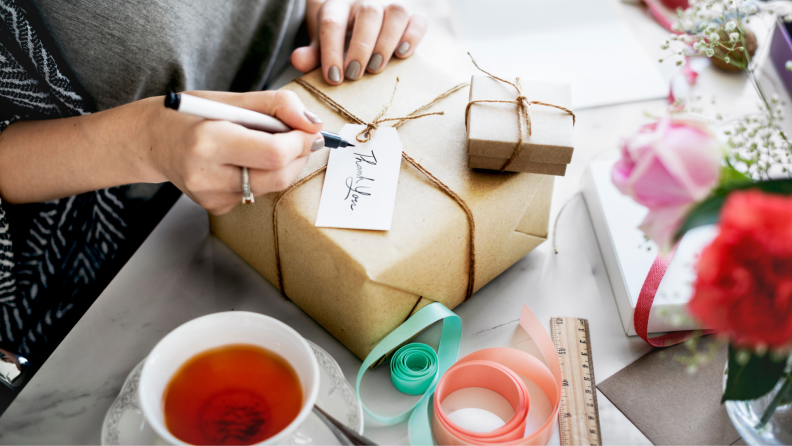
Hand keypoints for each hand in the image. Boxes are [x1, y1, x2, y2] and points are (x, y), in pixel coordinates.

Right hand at [145, 90, 323, 214]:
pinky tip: (242, 161)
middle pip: (279, 176)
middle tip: (300, 137)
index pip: (274, 153)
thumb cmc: (189, 115)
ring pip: (272, 186)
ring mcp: (211, 196)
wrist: (150, 141)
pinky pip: (256, 193)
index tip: (308, 129)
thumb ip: (277, 106)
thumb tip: (314, 125)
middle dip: (299, 156)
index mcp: (209, 141)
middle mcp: (207, 175)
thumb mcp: (230, 98)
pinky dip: (262, 175)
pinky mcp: (216, 207)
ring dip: (283, 165)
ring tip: (265, 143)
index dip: (300, 142)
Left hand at [291, 0, 426, 84]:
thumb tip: (298, 61)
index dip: (331, 51)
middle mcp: (364, 0)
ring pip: (396, 13)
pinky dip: (414, 36)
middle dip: (361, 47)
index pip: (332, 23)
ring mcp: (389, 5)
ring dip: (387, 42)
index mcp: (337, 5)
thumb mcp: (321, 43)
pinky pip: (418, 20)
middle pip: (367, 14)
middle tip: (355, 75)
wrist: (355, 18)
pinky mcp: (411, 15)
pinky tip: (403, 54)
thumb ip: (311, 55)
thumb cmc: (338, 36)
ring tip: (376, 68)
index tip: (333, 78)